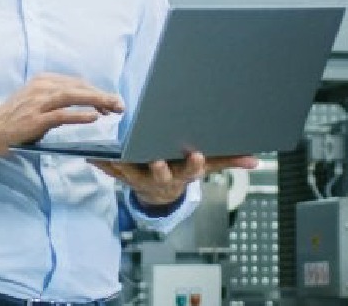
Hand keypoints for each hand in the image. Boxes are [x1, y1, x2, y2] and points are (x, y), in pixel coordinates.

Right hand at [0, 73, 123, 167]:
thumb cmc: (15, 119)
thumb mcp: (37, 101)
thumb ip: (58, 100)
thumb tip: (87, 106)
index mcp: (44, 80)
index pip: (77, 82)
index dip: (96, 91)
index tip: (111, 100)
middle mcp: (42, 87)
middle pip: (79, 86)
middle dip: (102, 95)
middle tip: (120, 105)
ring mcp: (38, 102)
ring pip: (73, 96)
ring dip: (96, 101)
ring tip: (113, 108)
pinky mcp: (35, 118)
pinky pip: (62, 115)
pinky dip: (79, 115)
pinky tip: (94, 118)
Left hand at [90, 151, 258, 207]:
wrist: (159, 194)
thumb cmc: (182, 171)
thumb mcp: (206, 167)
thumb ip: (228, 161)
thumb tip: (255, 161)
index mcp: (182, 173)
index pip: (192, 170)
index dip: (194, 163)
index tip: (196, 154)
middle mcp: (162, 177)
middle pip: (161, 173)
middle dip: (159, 167)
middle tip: (156, 159)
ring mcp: (142, 178)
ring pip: (132, 173)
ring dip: (123, 165)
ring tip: (115, 154)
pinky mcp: (124, 177)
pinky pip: (112, 172)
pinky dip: (102, 164)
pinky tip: (92, 155)